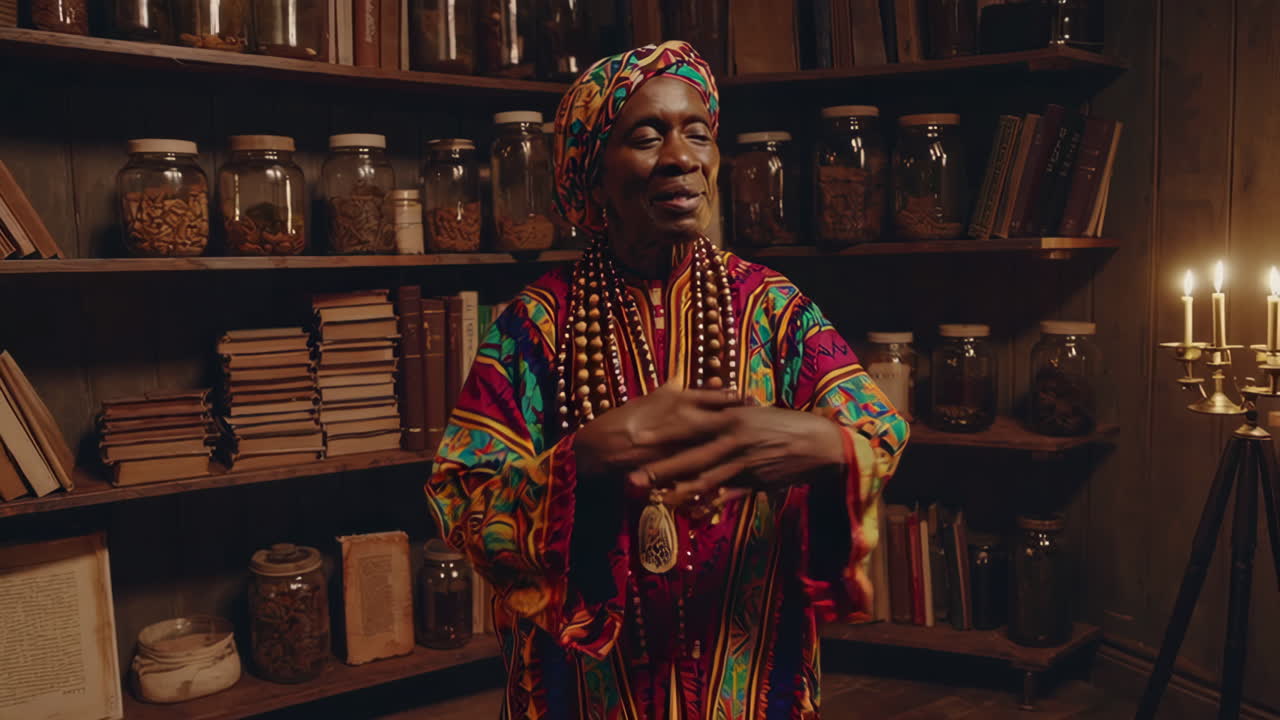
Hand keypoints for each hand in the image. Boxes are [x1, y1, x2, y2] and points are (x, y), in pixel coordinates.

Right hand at [572, 383, 742, 484]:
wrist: (603, 446)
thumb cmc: (624, 419)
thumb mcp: (648, 399)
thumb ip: (668, 390)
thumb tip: (681, 376)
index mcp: (679, 400)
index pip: (717, 396)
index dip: (737, 398)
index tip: (751, 399)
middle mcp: (686, 418)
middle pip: (725, 418)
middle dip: (744, 419)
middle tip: (761, 418)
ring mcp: (686, 442)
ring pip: (718, 443)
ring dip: (736, 444)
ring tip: (753, 445)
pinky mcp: (680, 465)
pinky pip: (702, 468)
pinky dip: (716, 470)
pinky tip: (733, 474)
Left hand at [628, 405, 845, 506]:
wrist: (819, 443)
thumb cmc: (785, 423)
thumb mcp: (754, 412)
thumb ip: (728, 414)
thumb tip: (709, 409)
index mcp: (731, 417)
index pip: (690, 425)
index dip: (662, 433)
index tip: (637, 436)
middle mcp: (733, 440)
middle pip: (689, 456)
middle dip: (660, 469)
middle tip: (633, 477)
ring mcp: (744, 463)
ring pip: (705, 480)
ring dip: (678, 492)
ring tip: (655, 500)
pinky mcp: (755, 482)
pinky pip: (727, 497)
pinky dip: (708, 506)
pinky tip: (692, 514)